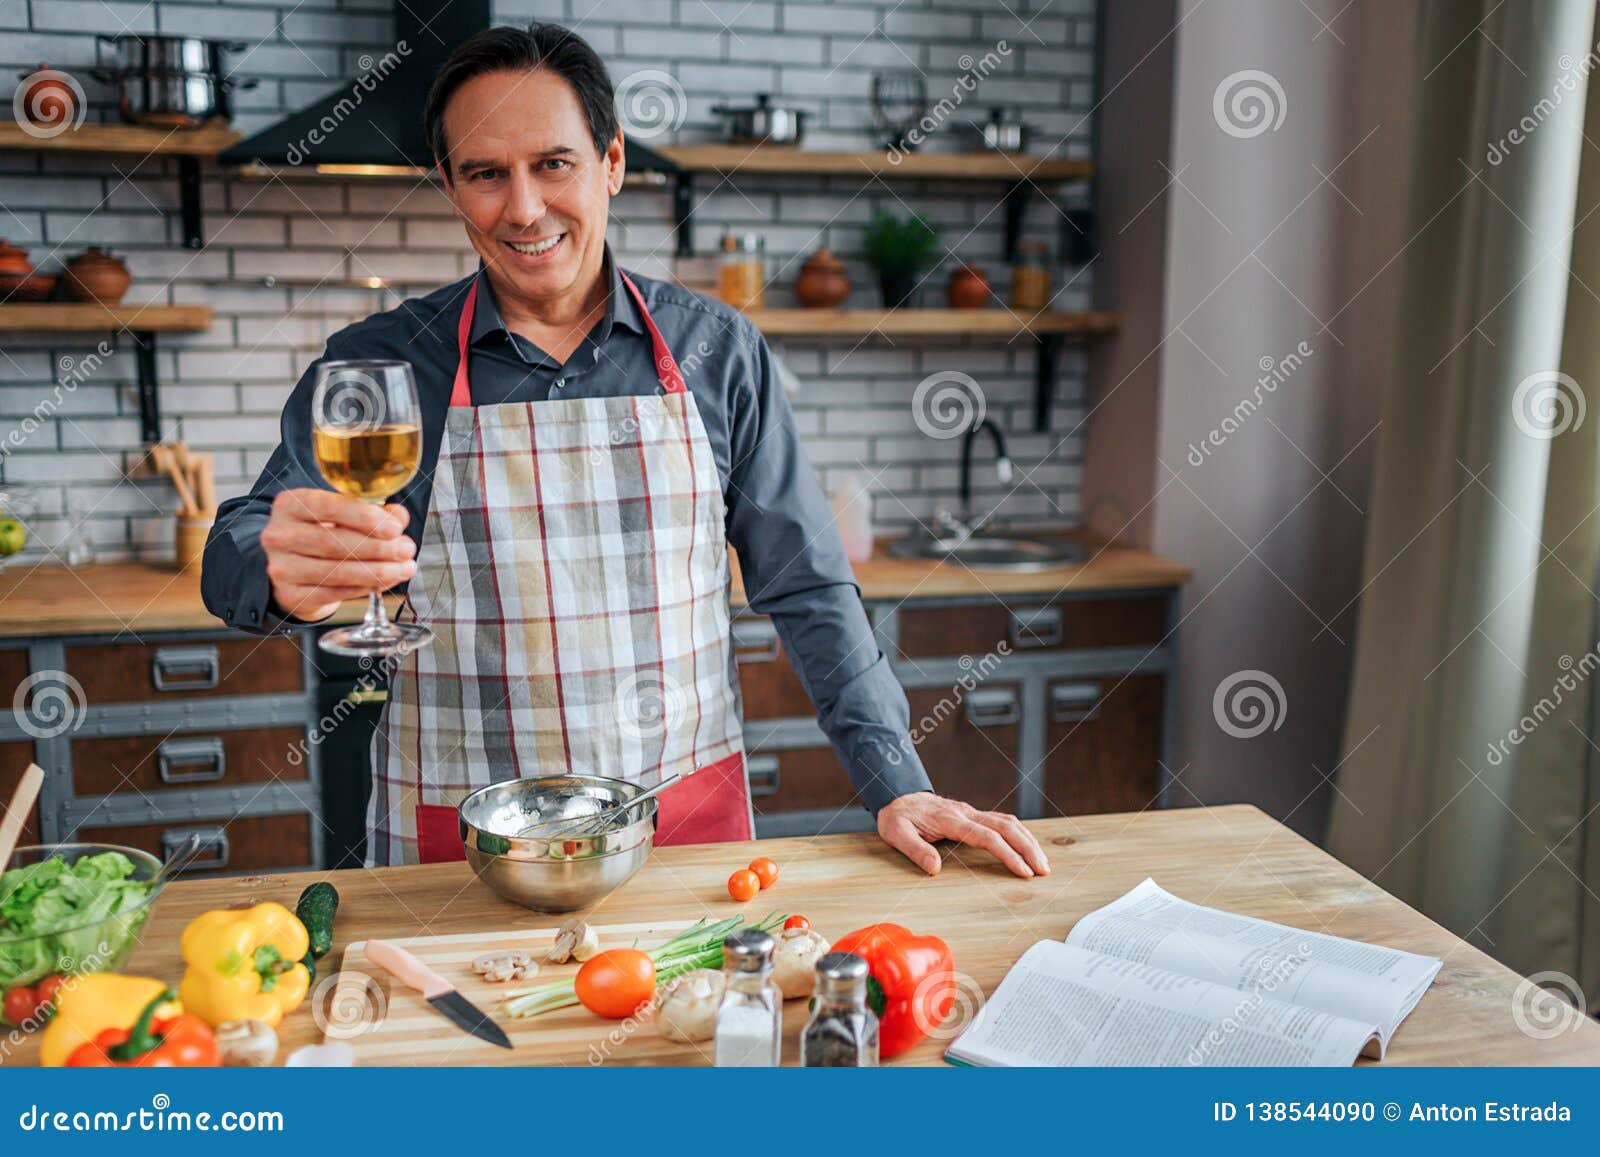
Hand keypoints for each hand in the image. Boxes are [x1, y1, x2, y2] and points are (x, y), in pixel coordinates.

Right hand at [260, 489, 414, 621]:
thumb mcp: (344, 514)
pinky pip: (334, 592)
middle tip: (406, 549)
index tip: (394, 528)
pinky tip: (384, 581)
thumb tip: (399, 517)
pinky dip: (365, 587)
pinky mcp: (291, 594)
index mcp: (290, 504)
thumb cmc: (323, 532)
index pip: (327, 506)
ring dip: (377, 571)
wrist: (295, 567)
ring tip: (404, 568)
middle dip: (378, 547)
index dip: (364, 517)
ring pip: (336, 571)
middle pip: (333, 542)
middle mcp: (279, 535)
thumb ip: (374, 511)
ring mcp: (282, 567)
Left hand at [876, 792, 1049, 878]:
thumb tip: (934, 868)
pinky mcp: (972, 815)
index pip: (987, 837)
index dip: (1008, 854)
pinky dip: (1019, 833)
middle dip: (1028, 848)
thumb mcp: (896, 833)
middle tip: (1043, 870)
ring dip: (1027, 840)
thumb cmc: (897, 816)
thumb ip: (915, 850)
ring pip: (1008, 821)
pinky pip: (1002, 821)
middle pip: (1006, 827)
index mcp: (950, 819)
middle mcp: (966, 813)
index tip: (1023, 872)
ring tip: (1042, 862)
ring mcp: (971, 812)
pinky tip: (1027, 846)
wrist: (896, 793)